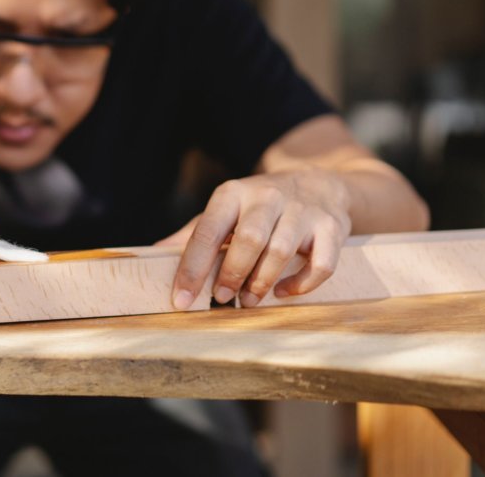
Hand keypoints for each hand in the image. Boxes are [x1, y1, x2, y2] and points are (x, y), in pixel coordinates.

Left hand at [160, 168, 352, 308]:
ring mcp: (302, 211)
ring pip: (280, 252)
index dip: (192, 268)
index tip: (181, 300)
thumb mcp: (224, 211)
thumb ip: (193, 234)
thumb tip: (152, 253)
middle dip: (231, 274)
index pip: (207, 232)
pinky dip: (302, 284)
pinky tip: (283, 292)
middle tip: (221, 298)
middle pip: (247, 240)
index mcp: (232, 194)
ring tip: (248, 301)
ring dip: (261, 283)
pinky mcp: (332, 227)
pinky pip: (321, 263)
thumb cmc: (259, 208)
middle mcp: (267, 197)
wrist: (318, 184)